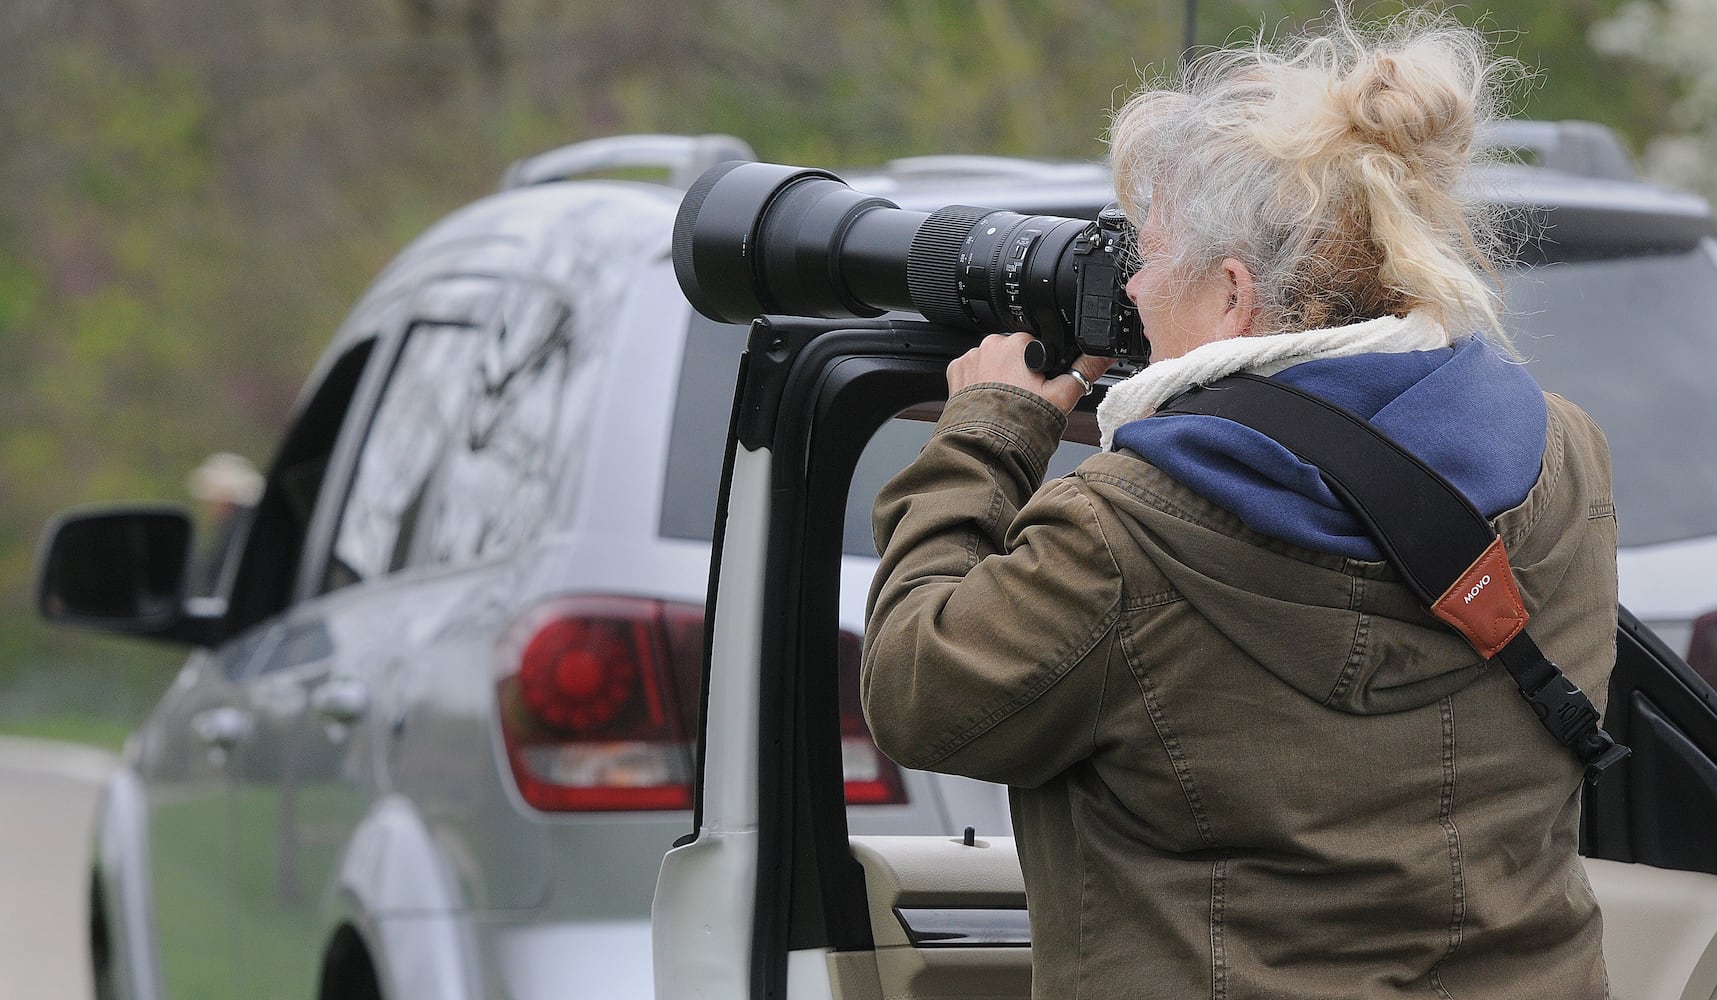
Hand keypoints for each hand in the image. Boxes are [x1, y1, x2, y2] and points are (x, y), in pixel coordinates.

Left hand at [945, 333, 1112, 414]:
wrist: (987, 446)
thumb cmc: (1022, 423)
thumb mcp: (1062, 396)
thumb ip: (1085, 371)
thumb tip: (1103, 355)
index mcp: (1018, 343)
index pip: (1036, 344)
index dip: (1041, 366)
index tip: (1040, 383)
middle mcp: (991, 345)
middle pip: (1012, 351)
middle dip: (1018, 369)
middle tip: (1023, 396)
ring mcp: (970, 358)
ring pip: (991, 360)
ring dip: (997, 375)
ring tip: (1004, 402)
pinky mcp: (955, 372)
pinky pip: (971, 370)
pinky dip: (978, 382)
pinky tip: (987, 401)